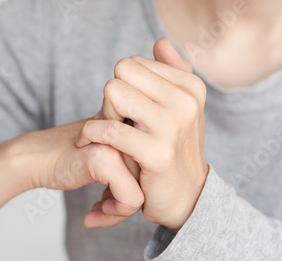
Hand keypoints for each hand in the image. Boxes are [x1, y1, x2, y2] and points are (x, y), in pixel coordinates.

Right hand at [10, 117, 143, 226]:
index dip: (137, 188)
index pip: (153, 166)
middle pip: (149, 180)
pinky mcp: (105, 160)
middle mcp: (128, 132)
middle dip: (126, 203)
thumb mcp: (105, 160)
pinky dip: (114, 213)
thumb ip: (129, 168)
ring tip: (97, 211)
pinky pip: (130, 200)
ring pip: (143, 191)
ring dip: (119, 211)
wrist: (33, 157)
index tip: (113, 200)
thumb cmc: (66, 160)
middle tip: (102, 210)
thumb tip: (151, 198)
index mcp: (132, 128)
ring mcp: (117, 144)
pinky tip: (92, 214)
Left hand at [77, 38, 208, 232]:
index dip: (121, 86)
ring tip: (107, 134)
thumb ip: (172, 72)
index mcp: (190, 87)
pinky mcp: (157, 154)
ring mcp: (173, 127)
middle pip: (121, 72)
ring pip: (114, 92)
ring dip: (102, 114)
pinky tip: (92, 145)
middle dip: (110, 98)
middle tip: (113, 122)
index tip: (124, 111)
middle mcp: (186, 101)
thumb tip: (160, 42)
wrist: (186, 197)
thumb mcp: (181, 109)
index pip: (133, 64)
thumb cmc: (175, 150)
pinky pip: (109, 129)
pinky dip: (91, 135)